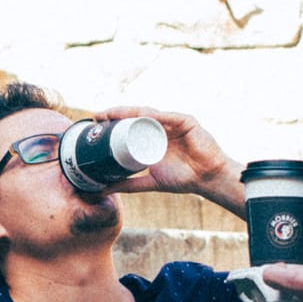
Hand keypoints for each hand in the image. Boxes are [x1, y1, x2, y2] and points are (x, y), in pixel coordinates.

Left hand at [93, 105, 240, 204]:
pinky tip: (140, 115)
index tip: (95, 123)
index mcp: (152, 137)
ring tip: (112, 114)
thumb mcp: (150, 182)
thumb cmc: (183, 179)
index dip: (113, 121)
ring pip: (148, 113)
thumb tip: (103, 190)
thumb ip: (128, 185)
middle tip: (98, 116)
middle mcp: (161, 127)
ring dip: (129, 112)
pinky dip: (153, 115)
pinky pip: (167, 116)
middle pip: (136, 116)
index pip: (130, 124)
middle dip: (116, 114)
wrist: (207, 179)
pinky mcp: (186, 121)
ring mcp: (173, 123)